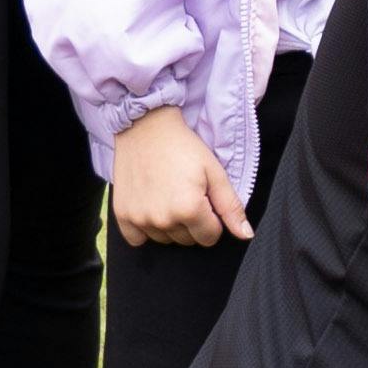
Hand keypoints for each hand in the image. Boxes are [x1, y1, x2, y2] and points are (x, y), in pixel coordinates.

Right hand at [106, 108, 243, 248]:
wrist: (145, 127)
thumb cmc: (183, 147)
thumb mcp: (214, 172)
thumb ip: (230, 207)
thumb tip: (246, 235)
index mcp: (189, 209)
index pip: (210, 237)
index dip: (213, 219)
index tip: (205, 199)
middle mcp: (163, 219)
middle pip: (187, 240)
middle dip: (192, 222)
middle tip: (186, 193)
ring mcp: (140, 219)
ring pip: (165, 240)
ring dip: (170, 225)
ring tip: (168, 196)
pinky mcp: (122, 215)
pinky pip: (137, 240)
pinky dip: (145, 230)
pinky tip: (150, 207)